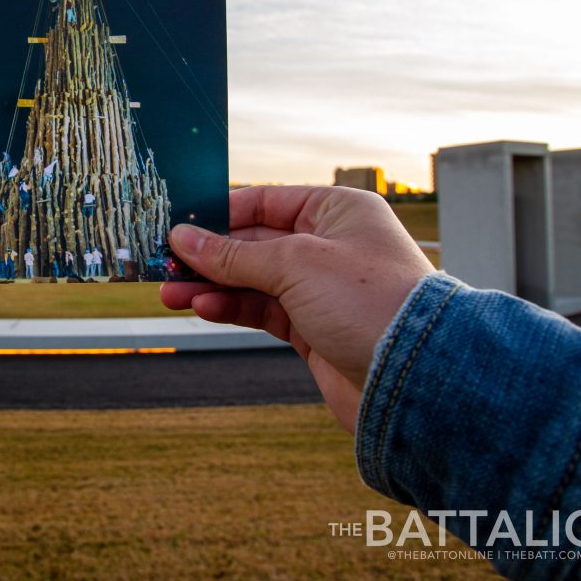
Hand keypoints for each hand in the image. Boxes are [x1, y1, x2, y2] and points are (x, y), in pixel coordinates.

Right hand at [160, 186, 433, 431]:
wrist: (415, 379)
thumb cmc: (372, 302)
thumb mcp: (294, 264)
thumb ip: (234, 253)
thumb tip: (186, 238)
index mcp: (337, 211)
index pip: (267, 201)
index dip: (220, 213)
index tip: (179, 225)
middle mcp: (331, 246)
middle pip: (255, 242)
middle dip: (209, 255)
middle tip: (165, 263)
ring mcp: (322, 289)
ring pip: (253, 280)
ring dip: (211, 285)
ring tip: (171, 292)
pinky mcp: (315, 328)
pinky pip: (262, 310)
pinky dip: (231, 308)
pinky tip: (203, 307)